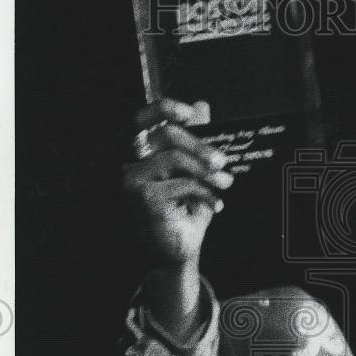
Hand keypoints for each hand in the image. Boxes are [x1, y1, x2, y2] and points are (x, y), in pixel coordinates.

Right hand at [123, 99, 232, 268]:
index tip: (191, 113)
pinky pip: (182, 184)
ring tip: (226, 182)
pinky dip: (206, 192)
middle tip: (223, 160)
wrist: (179, 249)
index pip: (142, 118)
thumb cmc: (185, 209)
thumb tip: (201, 105)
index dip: (165, 109)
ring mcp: (132, 181)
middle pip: (165, 135)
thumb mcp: (194, 170)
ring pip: (173, 157)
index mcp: (139, 153)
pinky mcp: (143, 199)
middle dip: (200, 145)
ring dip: (206, 169)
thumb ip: (195, 138)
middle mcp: (129, 163)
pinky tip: (216, 203)